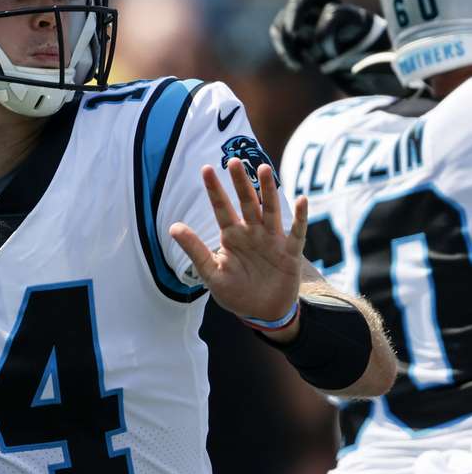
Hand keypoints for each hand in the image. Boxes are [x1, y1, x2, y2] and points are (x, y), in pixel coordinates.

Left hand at [168, 160, 307, 335]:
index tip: (206, 169)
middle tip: (234, 161)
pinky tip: (300, 200)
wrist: (262, 312)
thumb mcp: (211, 273)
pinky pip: (296, 232)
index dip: (214, 189)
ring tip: (263, 169)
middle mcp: (252, 233)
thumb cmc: (235, 292)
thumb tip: (173, 227)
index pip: (221, 208)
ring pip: (270, 211)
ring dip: (268, 191)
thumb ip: (195, 250)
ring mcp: (272, 241)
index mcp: (231, 236)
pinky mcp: (290, 253)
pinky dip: (300, 217)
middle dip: (240, 182)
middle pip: (246, 203)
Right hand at [269, 0, 402, 96]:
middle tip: (292, 33)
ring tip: (297, 62)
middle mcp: (340, 16)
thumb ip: (390, 61)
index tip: (330, 58)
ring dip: (283, 35)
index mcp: (361, 20)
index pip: (335, 12)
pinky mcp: (309, 40)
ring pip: (291, 13)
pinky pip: (285, 32)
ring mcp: (322, 25)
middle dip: (295, 9)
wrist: (388, 77)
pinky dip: (283, 46)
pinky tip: (297, 65)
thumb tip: (381, 62)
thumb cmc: (395, 72)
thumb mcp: (396, 67)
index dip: (326, 32)